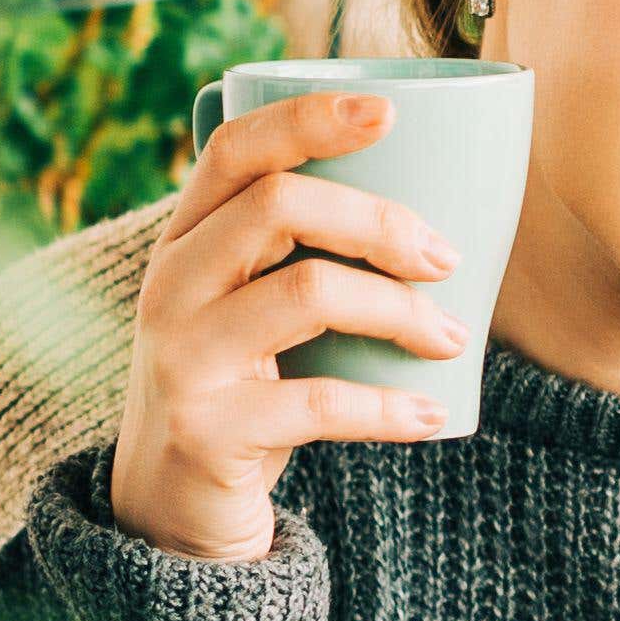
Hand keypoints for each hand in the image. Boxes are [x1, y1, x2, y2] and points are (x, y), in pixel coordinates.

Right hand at [106, 92, 469, 560]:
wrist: (170, 509)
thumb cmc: (245, 387)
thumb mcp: (252, 307)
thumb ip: (303, 253)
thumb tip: (443, 208)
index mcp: (185, 240)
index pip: (234, 149)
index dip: (309, 118)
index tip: (391, 111)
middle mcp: (169, 285)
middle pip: (279, 206)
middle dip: (381, 222)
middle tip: (447, 258)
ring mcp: (179, 357)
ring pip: (307, 293)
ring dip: (401, 311)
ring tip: (450, 339)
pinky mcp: (204, 430)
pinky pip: (316, 401)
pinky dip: (387, 407)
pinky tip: (430, 414)